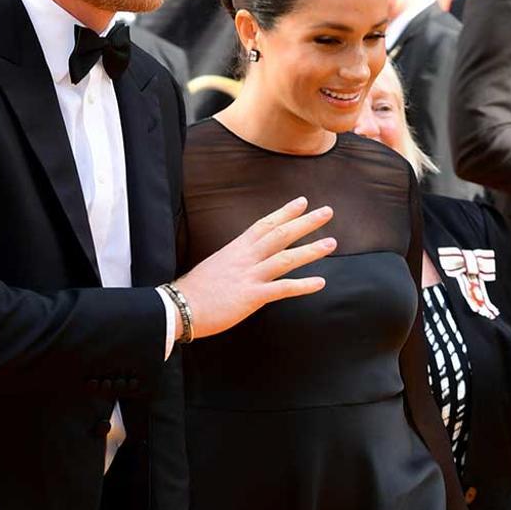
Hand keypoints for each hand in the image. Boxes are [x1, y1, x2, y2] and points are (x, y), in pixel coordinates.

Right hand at [173, 197, 334, 339]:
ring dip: (311, 250)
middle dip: (305, 222)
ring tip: (331, 243)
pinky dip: (303, 285)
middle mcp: (245, 258)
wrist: (179, 307)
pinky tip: (320, 283)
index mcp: (236, 249)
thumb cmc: (194, 291)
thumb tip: (244, 263)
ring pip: (286, 257)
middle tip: (327, 212)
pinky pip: (283, 288)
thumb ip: (233, 262)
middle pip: (280, 234)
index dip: (285, 212)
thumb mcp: (215, 267)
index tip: (302, 202)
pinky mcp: (252, 297)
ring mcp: (249, 276)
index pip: (264, 224)